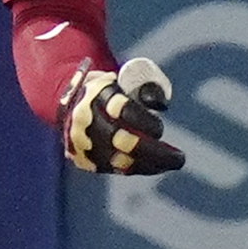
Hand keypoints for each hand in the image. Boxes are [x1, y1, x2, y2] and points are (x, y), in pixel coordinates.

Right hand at [57, 59, 183, 175]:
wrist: (68, 101)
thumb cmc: (109, 90)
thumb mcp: (124, 80)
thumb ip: (146, 88)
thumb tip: (161, 105)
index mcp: (97, 94)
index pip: (123, 111)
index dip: (145, 122)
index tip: (159, 128)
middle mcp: (86, 118)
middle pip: (122, 141)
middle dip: (154, 152)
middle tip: (179, 158)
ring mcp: (82, 141)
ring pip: (118, 160)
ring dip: (149, 164)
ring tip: (172, 163)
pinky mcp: (82, 157)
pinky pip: (112, 168)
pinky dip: (136, 168)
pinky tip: (155, 166)